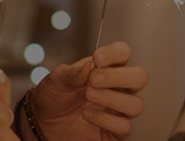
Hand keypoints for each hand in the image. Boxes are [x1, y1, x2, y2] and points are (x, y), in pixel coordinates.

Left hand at [30, 42, 147, 139]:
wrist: (44, 123)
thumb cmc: (54, 97)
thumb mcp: (56, 80)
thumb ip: (72, 72)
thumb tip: (89, 65)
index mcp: (107, 68)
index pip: (123, 53)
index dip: (115, 53)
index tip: (97, 57)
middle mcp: (118, 88)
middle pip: (140, 77)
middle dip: (119, 77)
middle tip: (94, 79)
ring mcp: (118, 110)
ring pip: (136, 104)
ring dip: (112, 98)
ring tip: (88, 95)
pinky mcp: (115, 131)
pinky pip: (124, 127)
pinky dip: (105, 119)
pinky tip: (86, 114)